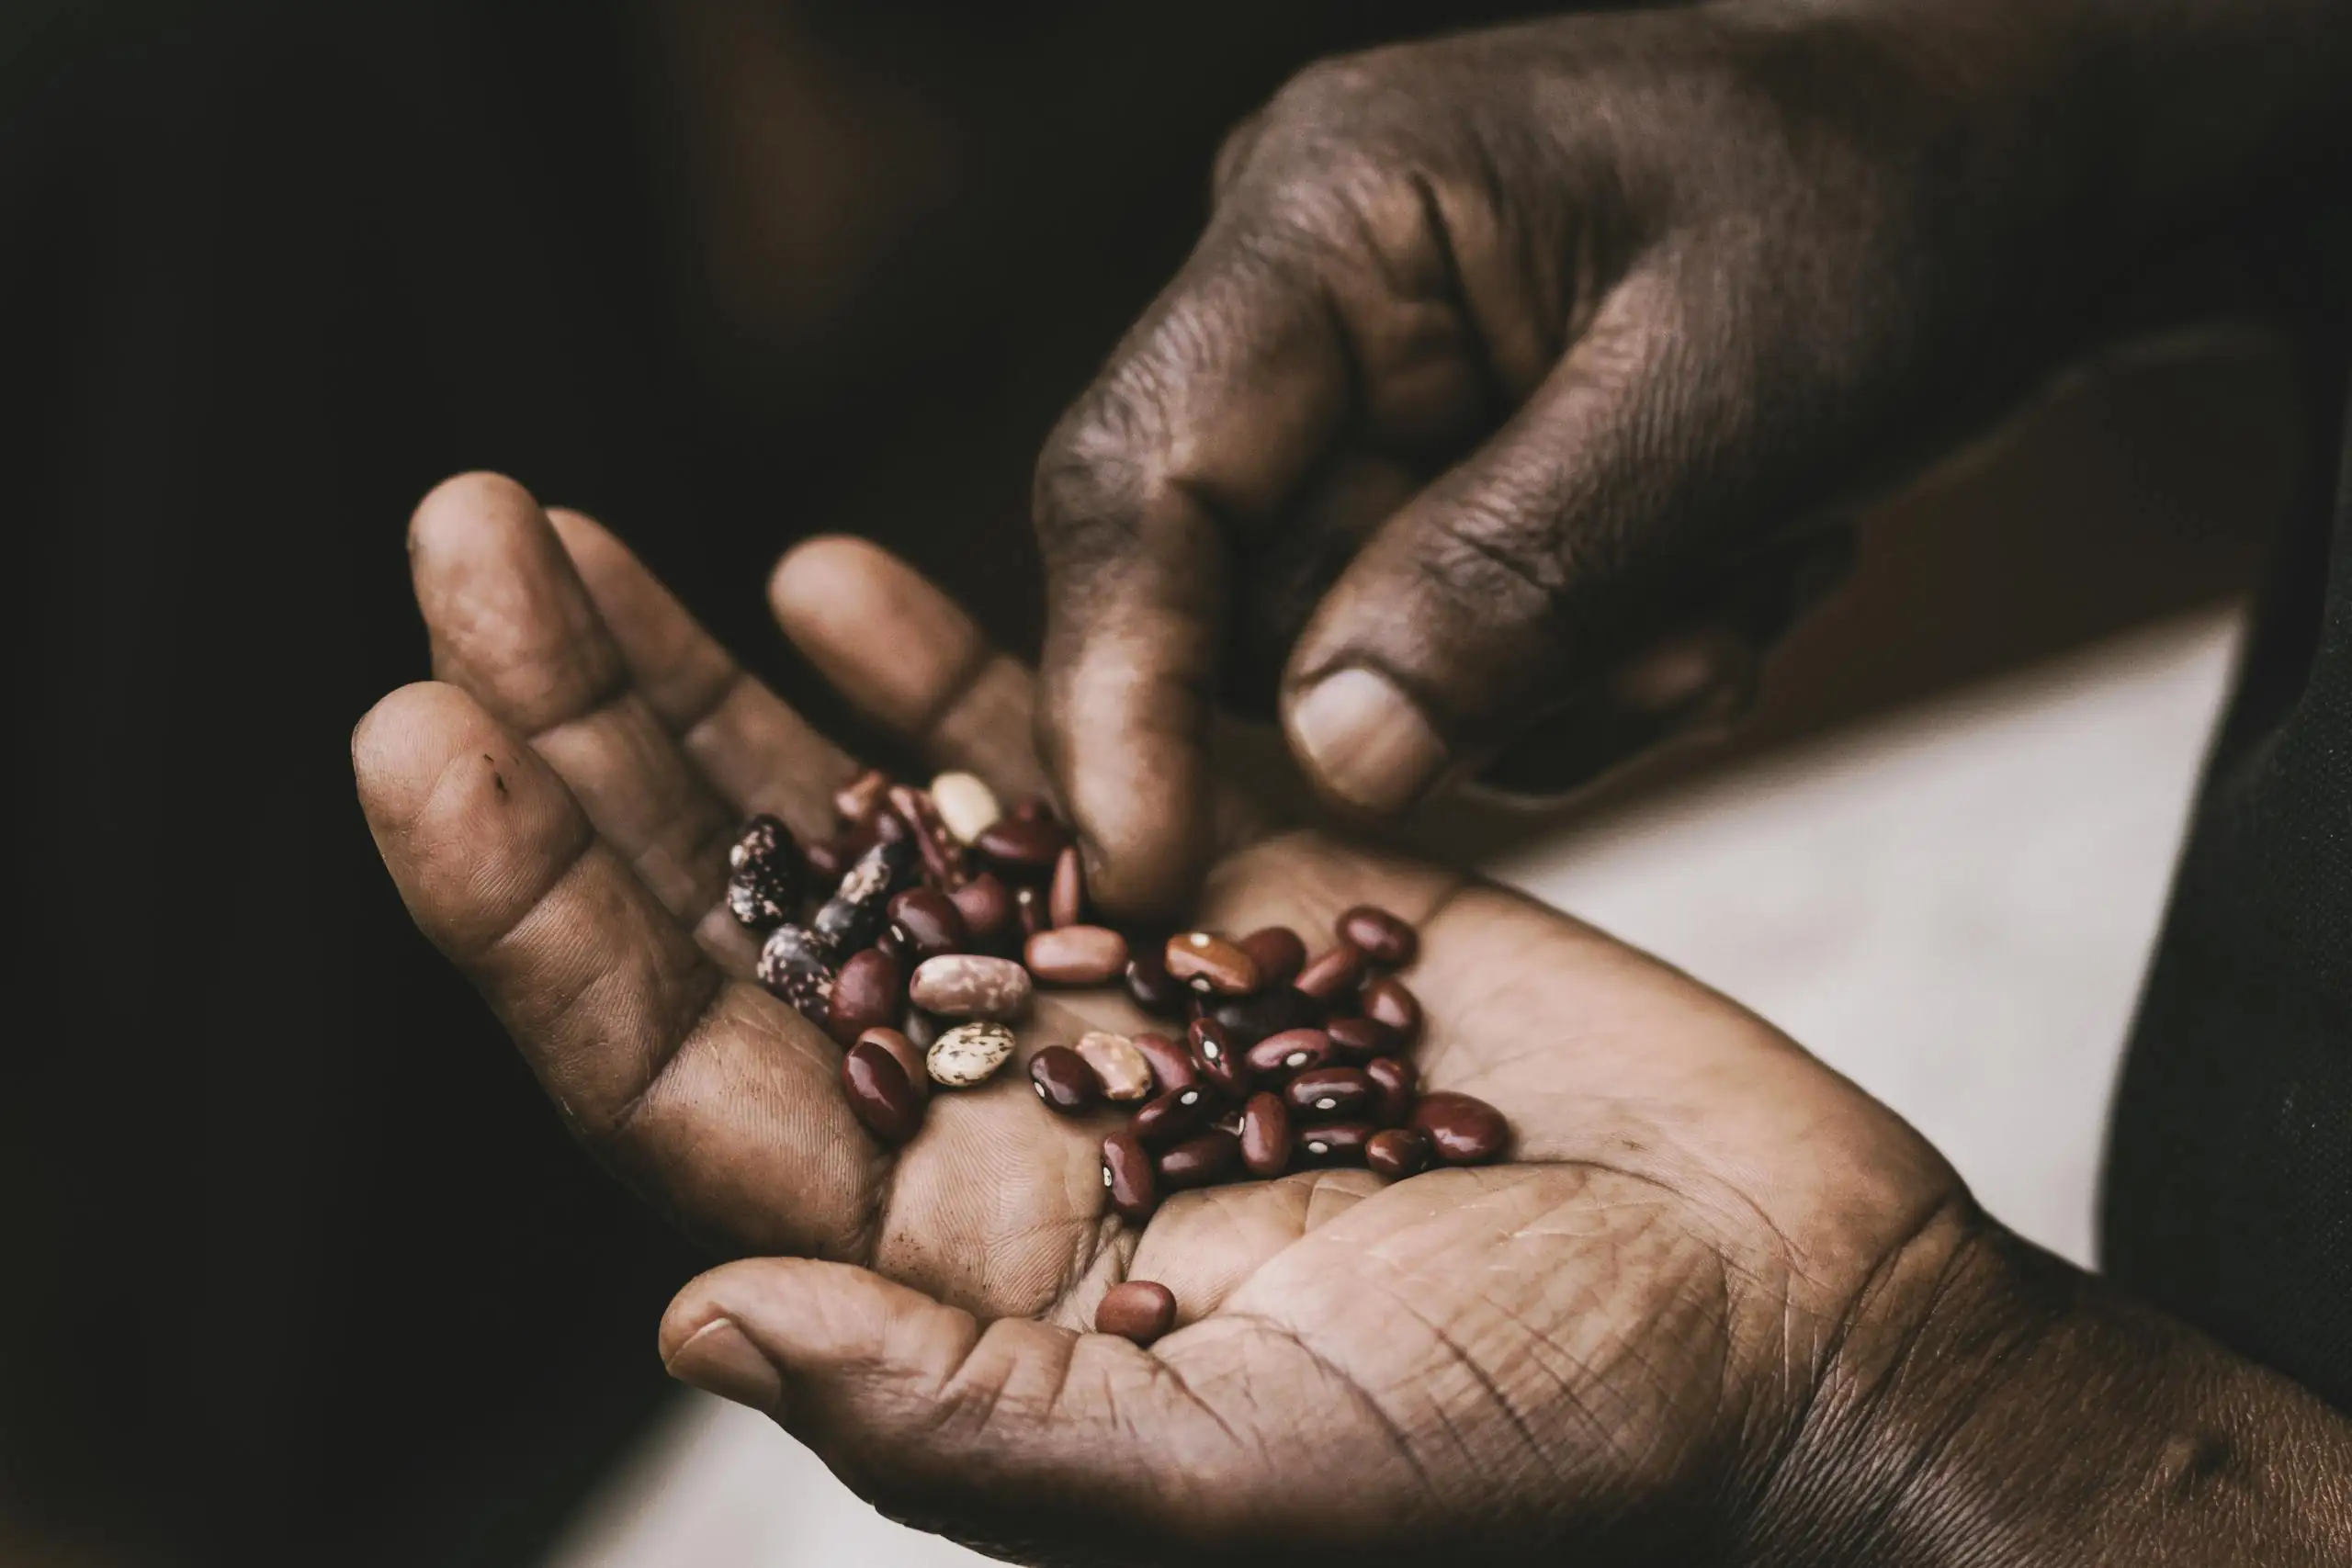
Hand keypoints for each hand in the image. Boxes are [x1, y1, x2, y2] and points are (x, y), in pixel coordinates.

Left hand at [355, 473, 1980, 1561]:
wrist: (1788, 1335)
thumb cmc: (1549, 1457)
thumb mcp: (1246, 1478)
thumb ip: (965, 1412)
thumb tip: (693, 1315)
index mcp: (967, 1271)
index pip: (683, 1084)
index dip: (535, 921)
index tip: (419, 737)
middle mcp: (1010, 1120)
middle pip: (737, 915)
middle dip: (587, 738)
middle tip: (463, 549)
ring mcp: (1126, 990)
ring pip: (864, 820)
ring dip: (714, 680)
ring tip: (565, 534)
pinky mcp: (1262, 887)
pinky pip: (1069, 762)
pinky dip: (951, 670)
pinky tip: (830, 575)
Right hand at [1028, 0, 2342, 915]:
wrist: (2029, 168)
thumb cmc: (1900, 217)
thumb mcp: (1728, 403)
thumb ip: (1512, 580)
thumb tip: (1328, 762)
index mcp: (1329, 217)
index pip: (1135, 476)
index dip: (1114, 687)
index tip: (1145, 873)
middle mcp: (1306, 301)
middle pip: (1244, 598)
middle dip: (1450, 687)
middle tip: (1694, 649)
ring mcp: (1368, 391)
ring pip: (1352, 657)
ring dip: (1555, 683)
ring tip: (1742, 587)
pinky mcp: (1435, 472)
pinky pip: (1438, 655)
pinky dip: (1586, 669)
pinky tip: (1732, 575)